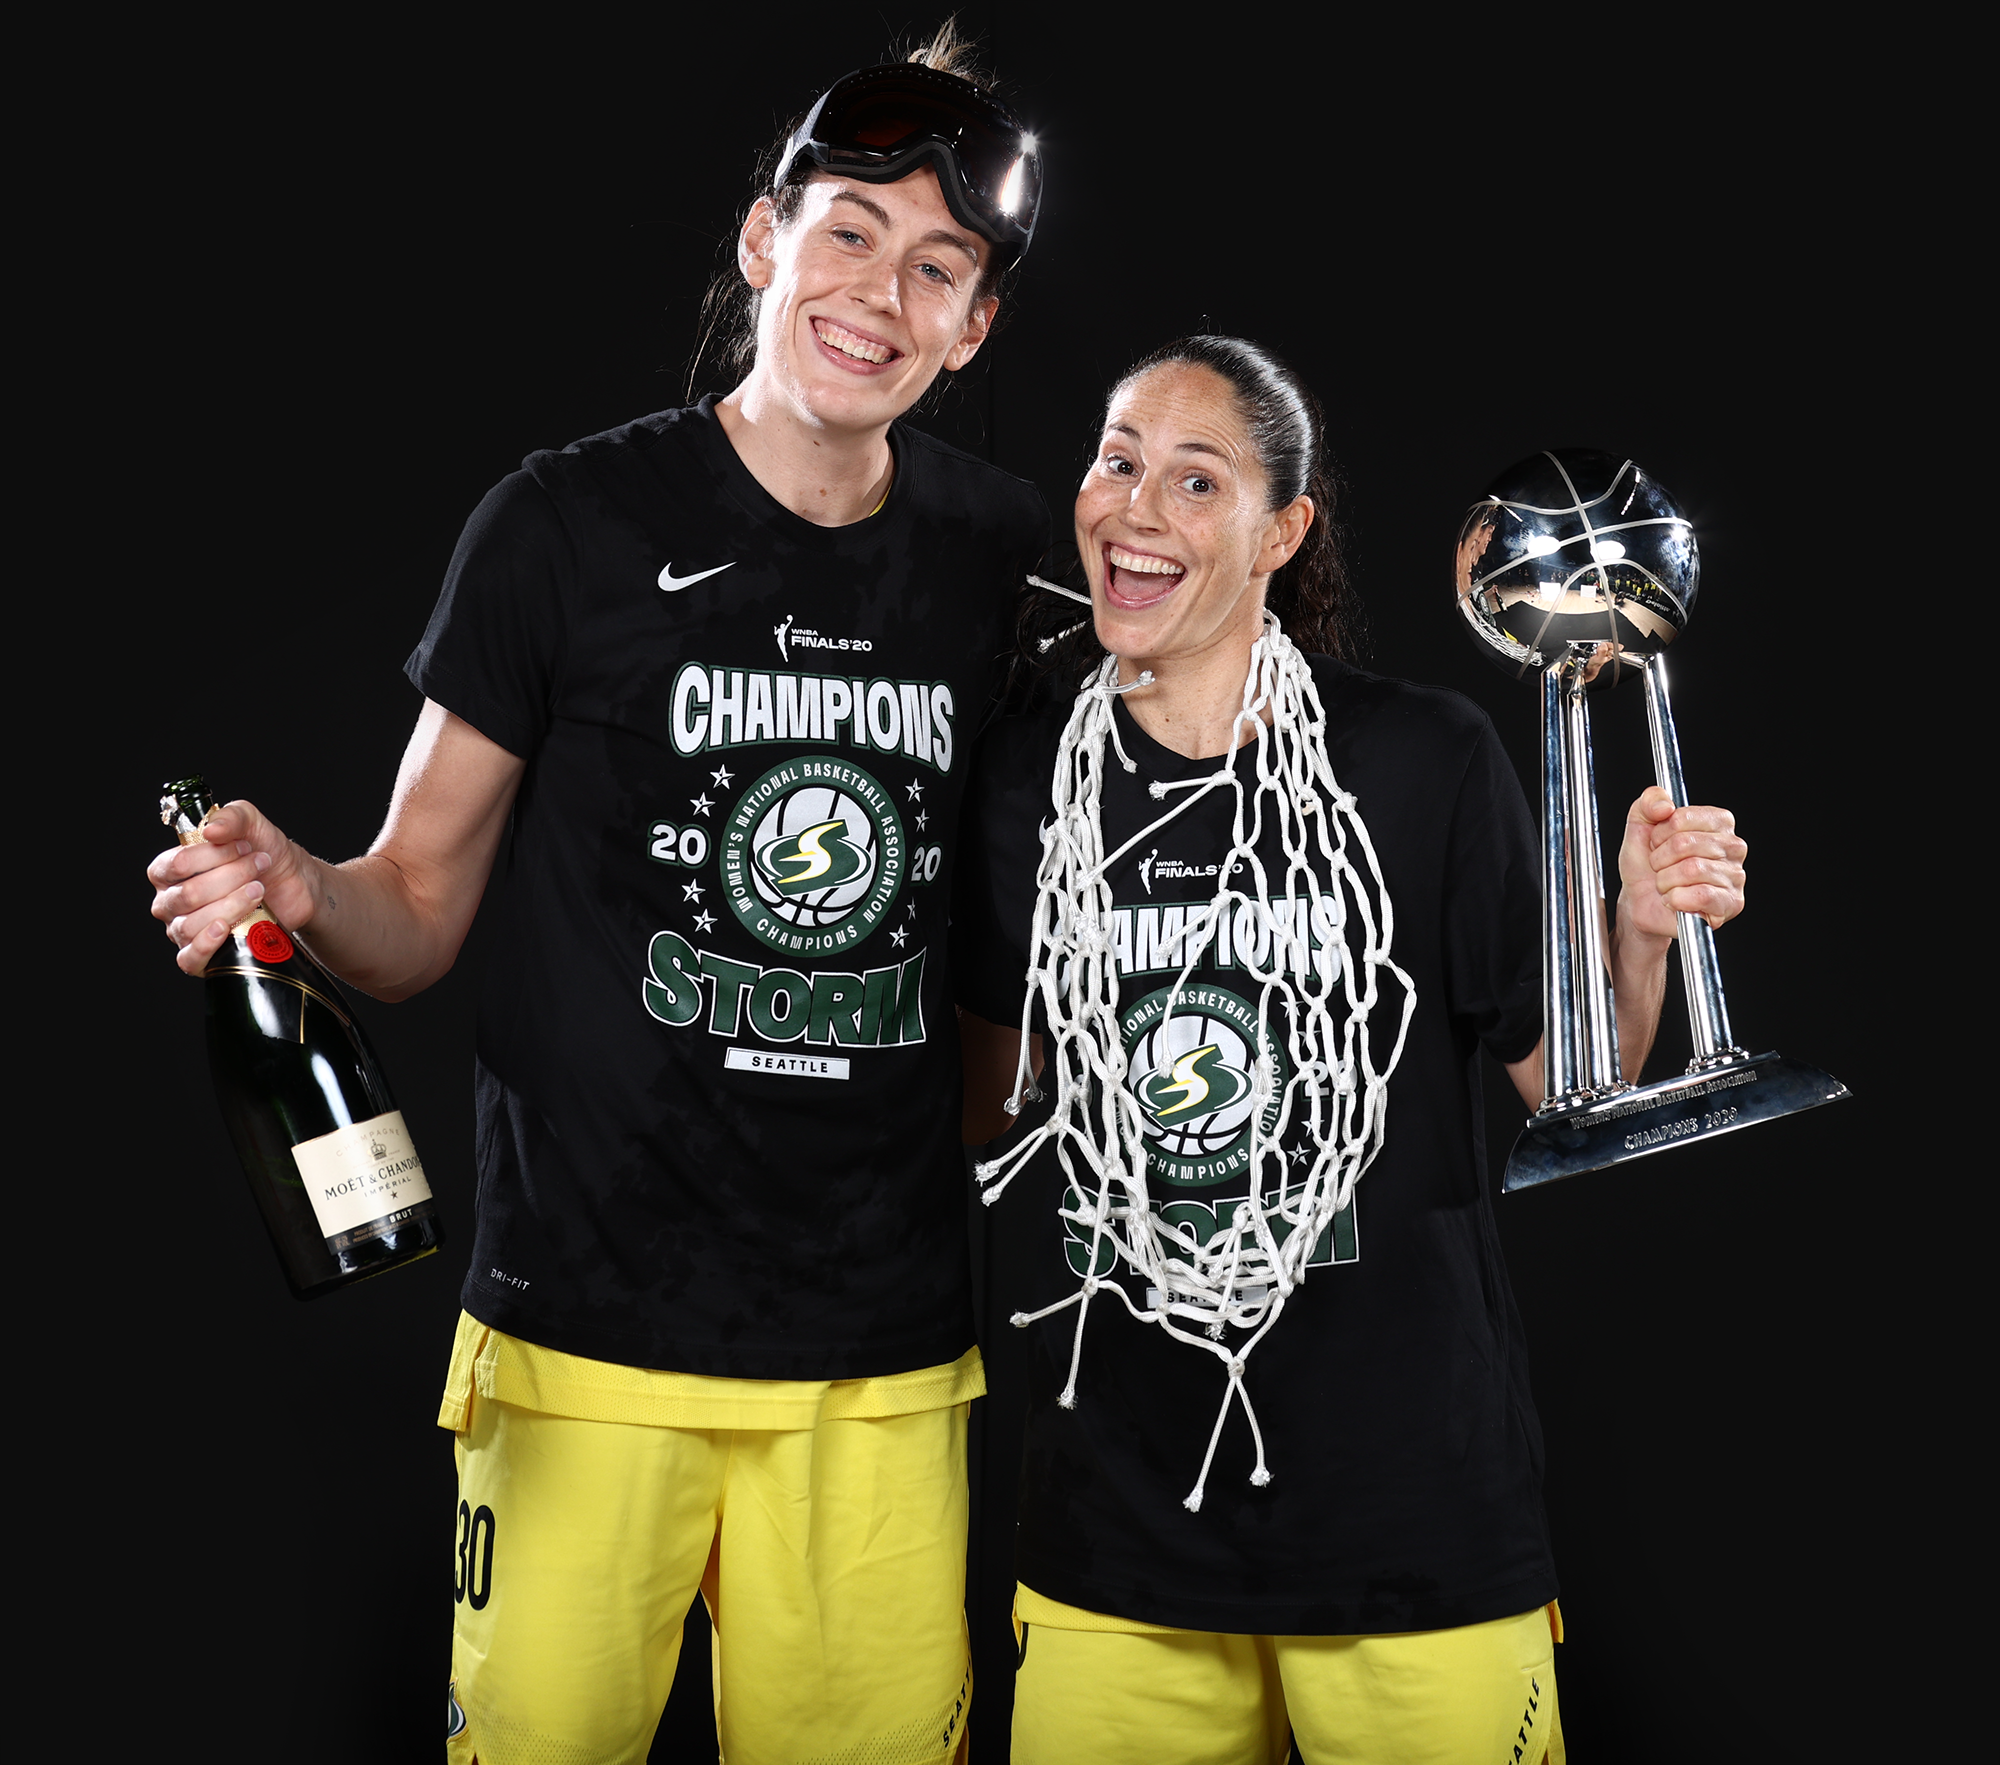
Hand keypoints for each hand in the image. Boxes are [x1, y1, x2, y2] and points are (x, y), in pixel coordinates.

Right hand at [147, 800, 318, 974]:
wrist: (295, 885)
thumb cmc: (266, 855)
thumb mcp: (254, 825)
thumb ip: (232, 817)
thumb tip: (210, 830)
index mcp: (170, 869)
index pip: (177, 865)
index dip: (215, 856)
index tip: (246, 847)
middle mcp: (171, 900)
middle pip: (188, 896)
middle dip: (231, 879)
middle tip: (258, 869)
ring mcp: (183, 929)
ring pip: (192, 925)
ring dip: (232, 906)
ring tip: (258, 892)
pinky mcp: (202, 954)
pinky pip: (189, 958)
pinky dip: (206, 944)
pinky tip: (226, 928)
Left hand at [1616, 784, 1746, 946]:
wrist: (1640, 902)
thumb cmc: (1646, 866)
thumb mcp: (1639, 827)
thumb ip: (1649, 803)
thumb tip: (1664, 804)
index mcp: (1718, 822)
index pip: (1682, 818)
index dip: (1659, 834)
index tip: (1657, 843)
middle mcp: (1733, 846)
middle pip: (1684, 843)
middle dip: (1660, 859)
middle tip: (1661, 867)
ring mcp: (1735, 875)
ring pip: (1691, 870)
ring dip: (1666, 881)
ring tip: (1668, 884)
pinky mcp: (1731, 903)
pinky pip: (1701, 895)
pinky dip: (1677, 899)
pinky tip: (1676, 899)